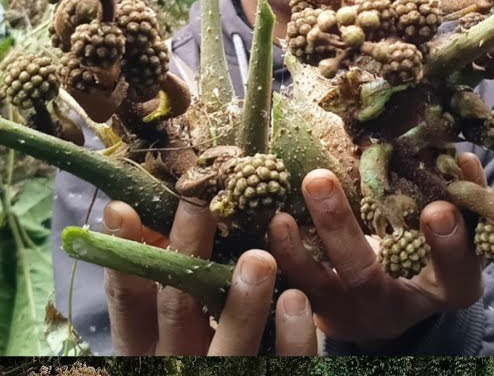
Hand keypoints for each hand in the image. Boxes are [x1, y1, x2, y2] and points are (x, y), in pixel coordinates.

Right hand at [103, 199, 317, 355]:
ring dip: (243, 302)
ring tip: (259, 258)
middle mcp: (179, 363)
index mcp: (147, 345)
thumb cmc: (196, 348)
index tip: (124, 208)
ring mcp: (225, 374)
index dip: (123, 256)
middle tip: (202, 206)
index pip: (128, 301)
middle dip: (187, 255)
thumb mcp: (172, 322)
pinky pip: (284, 363)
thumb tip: (146, 207)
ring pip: (230, 346)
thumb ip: (167, 277)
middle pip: (178, 310)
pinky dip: (292, 334)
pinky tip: (297, 299)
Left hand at [267, 152, 487, 344]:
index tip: (439, 207)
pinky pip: (298, 287)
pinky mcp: (324, 313)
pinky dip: (284, 256)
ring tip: (278, 206)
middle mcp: (398, 309)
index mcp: (446, 289)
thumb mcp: (462, 233)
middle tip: (318, 178)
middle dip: (338, 229)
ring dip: (295, 245)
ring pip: (319, 286)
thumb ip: (466, 201)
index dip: (449, 244)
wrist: (401, 299)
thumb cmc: (439, 250)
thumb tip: (460, 159)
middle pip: (366, 278)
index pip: (455, 273)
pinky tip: (275, 223)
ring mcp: (355, 315)